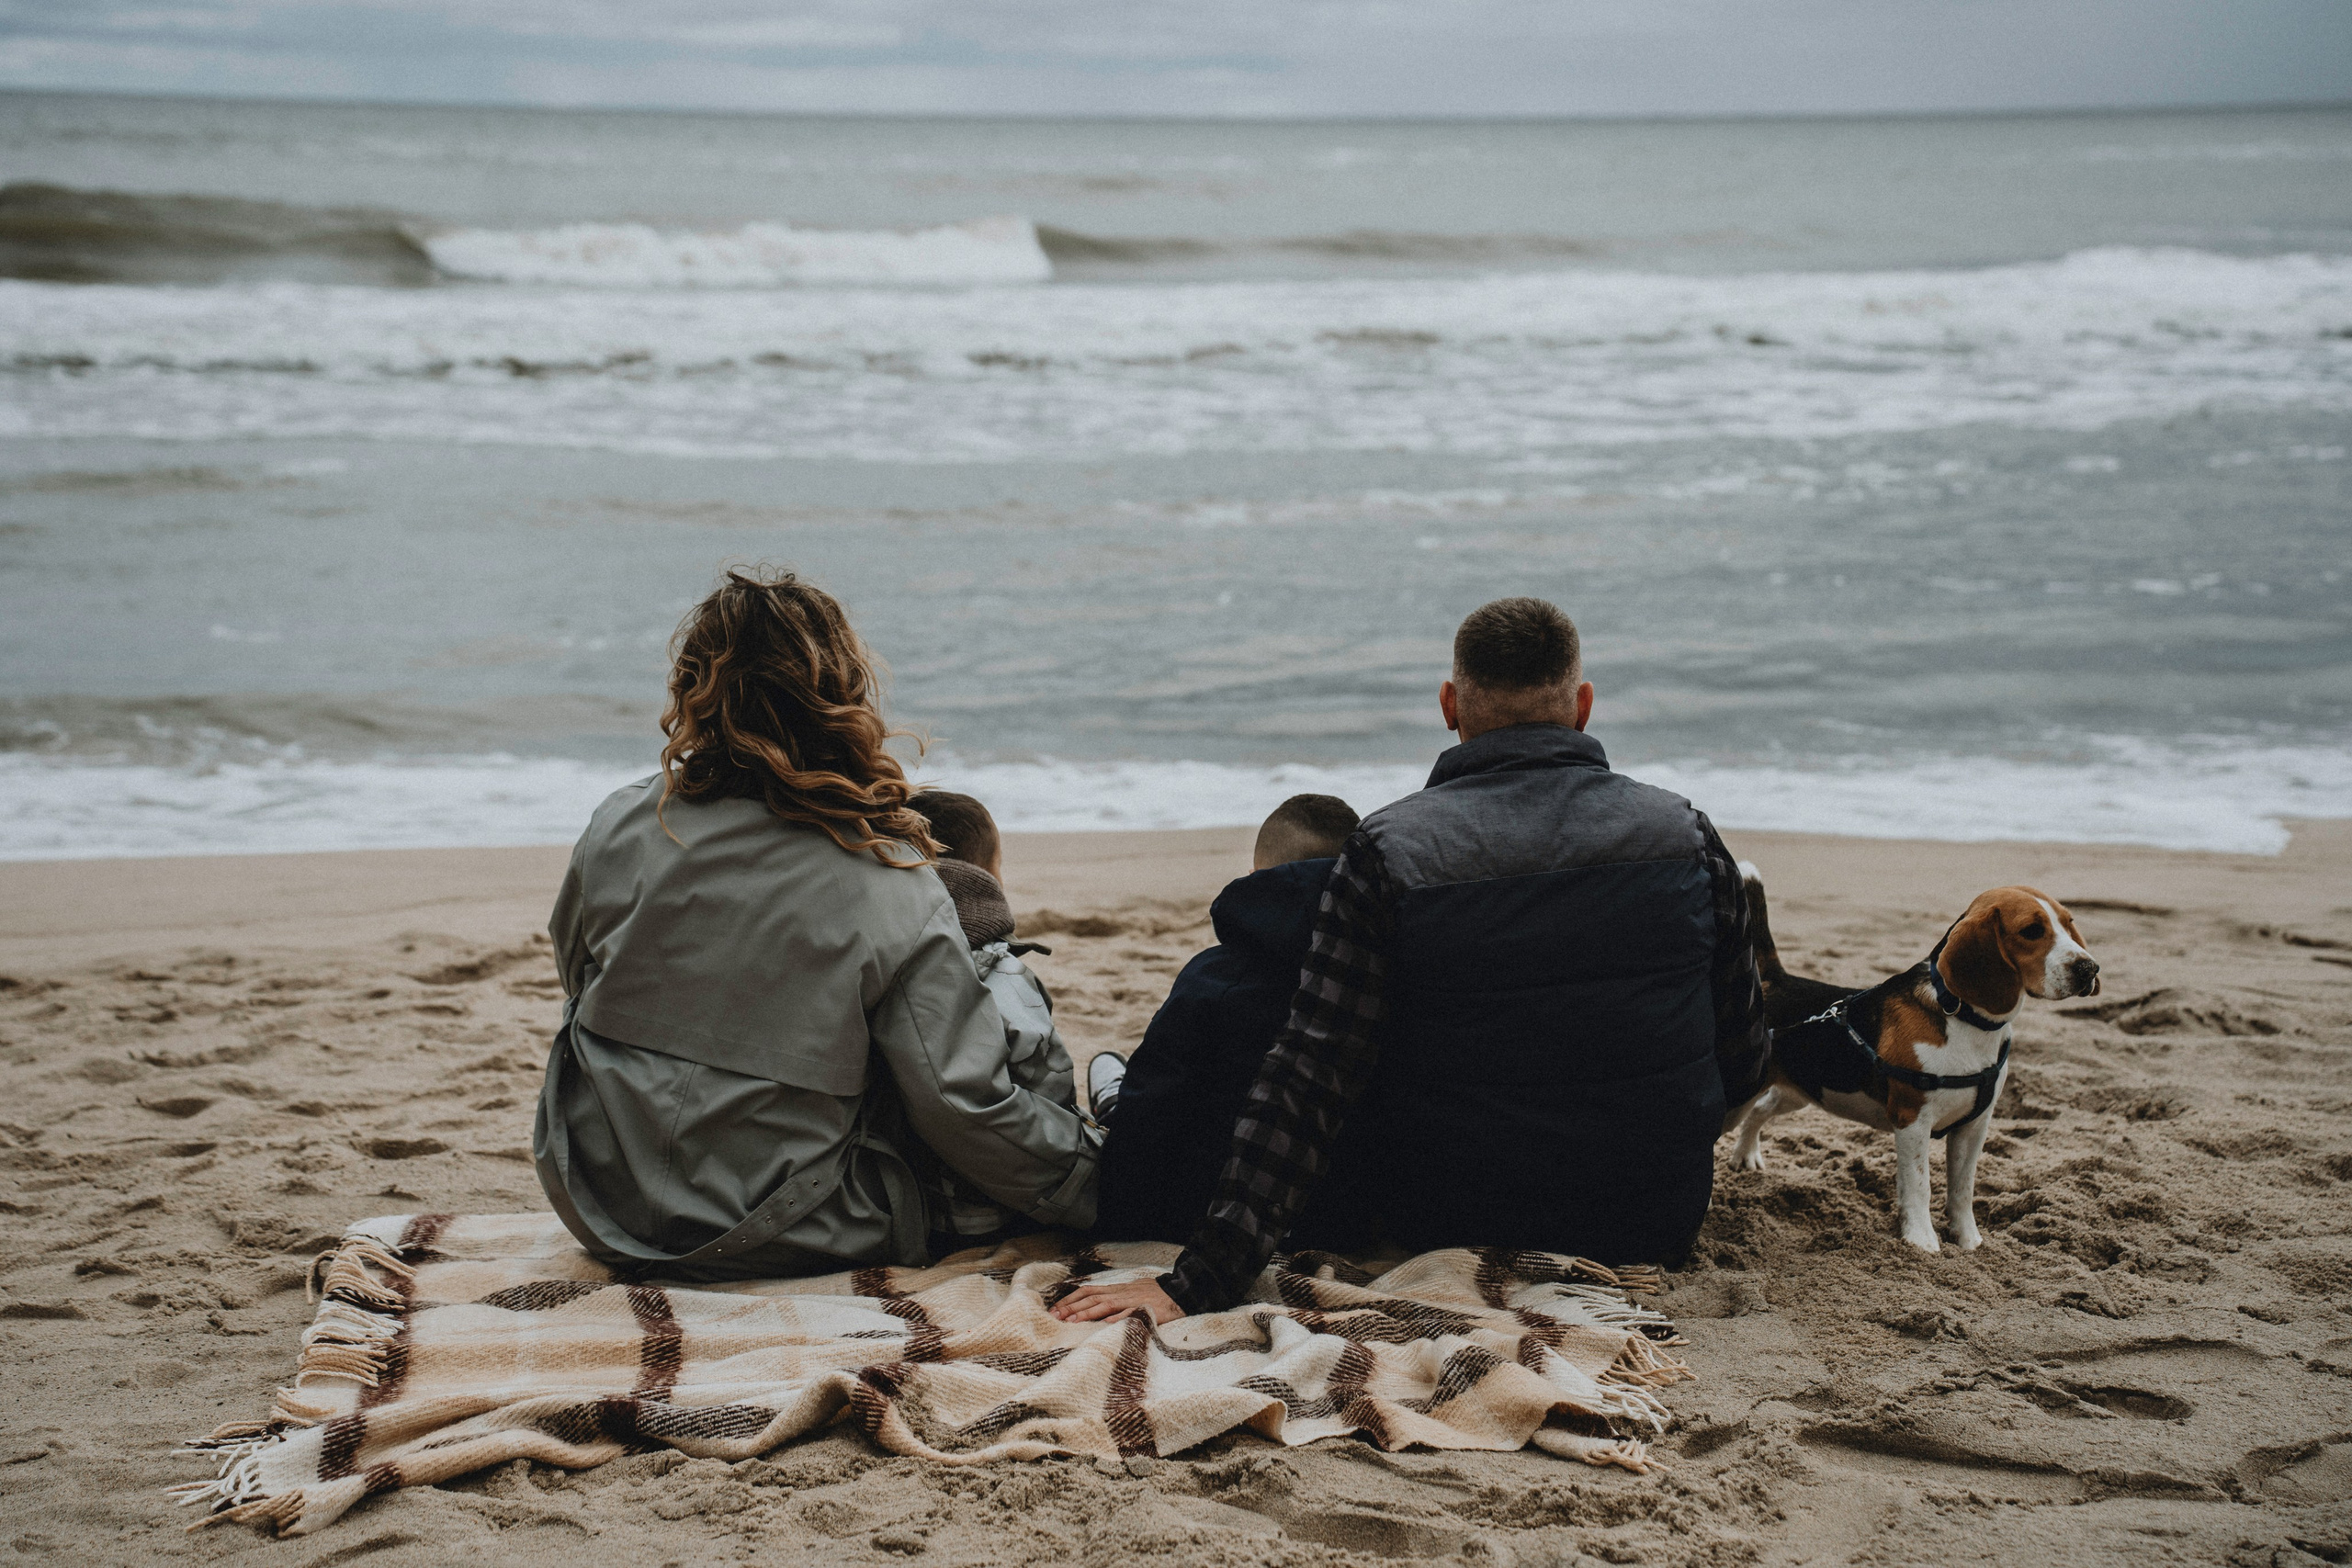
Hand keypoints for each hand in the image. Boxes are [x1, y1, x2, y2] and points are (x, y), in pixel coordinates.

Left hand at [1050, 1276, 1184, 1324]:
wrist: (1180, 1292)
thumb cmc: (1154, 1295)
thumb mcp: (1130, 1294)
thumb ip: (1115, 1300)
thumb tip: (1096, 1311)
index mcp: (1116, 1290)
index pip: (1088, 1292)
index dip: (1070, 1299)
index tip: (1054, 1309)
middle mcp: (1121, 1293)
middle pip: (1092, 1298)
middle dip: (1072, 1307)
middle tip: (1055, 1317)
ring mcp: (1133, 1300)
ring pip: (1107, 1304)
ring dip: (1089, 1312)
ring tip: (1073, 1320)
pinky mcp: (1147, 1309)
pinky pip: (1132, 1313)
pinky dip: (1119, 1317)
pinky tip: (1107, 1324)